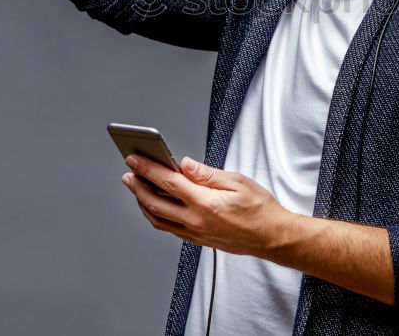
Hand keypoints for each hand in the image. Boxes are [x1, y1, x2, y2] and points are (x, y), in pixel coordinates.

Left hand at [122, 153, 294, 256]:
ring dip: (142, 202)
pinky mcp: (197, 240)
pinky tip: (154, 205)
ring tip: (136, 188)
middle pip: (155, 203)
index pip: (168, 182)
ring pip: (157, 219)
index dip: (147, 169)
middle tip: (128, 173)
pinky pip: (168, 228)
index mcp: (205, 203)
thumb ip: (207, 174)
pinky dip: (155, 215)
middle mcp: (195, 221)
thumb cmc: (259, 208)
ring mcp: (194, 233)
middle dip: (137, 186)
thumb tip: (185, 164)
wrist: (270, 237)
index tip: (134, 159)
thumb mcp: (237, 182)